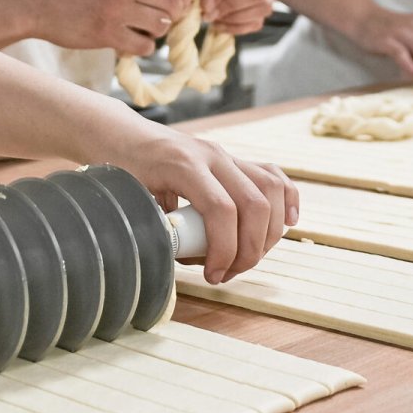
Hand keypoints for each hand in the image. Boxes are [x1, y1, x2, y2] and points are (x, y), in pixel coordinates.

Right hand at [23, 0, 191, 55]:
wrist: (32, 2)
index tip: (176, 3)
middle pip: (172, 1)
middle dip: (173, 13)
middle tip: (162, 19)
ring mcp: (115, 8)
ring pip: (161, 25)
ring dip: (156, 31)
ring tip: (140, 29)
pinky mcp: (106, 33)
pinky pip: (144, 46)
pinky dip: (142, 47)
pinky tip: (129, 41)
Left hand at [118, 127, 297, 283]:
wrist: (123, 137)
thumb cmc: (123, 170)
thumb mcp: (130, 200)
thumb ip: (155, 229)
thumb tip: (182, 262)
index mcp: (183, 165)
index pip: (222, 209)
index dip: (224, 250)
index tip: (213, 275)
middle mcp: (212, 156)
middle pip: (254, 204)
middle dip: (250, 249)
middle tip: (227, 274)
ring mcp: (227, 156)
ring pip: (271, 190)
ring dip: (269, 232)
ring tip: (246, 258)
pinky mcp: (235, 161)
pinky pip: (274, 176)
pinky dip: (287, 201)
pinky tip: (289, 224)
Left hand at [157, 0, 274, 36]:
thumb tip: (208, 2)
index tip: (203, 4)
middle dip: (230, 6)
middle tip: (206, 15)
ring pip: (262, 7)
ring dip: (233, 18)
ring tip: (210, 18)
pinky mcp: (263, 4)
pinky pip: (257, 21)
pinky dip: (237, 27)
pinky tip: (218, 24)